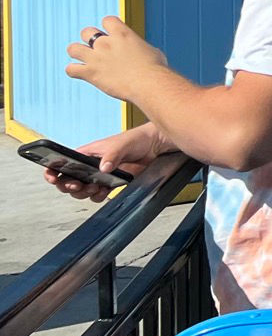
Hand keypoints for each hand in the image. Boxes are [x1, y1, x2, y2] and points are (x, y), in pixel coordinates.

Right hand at [45, 123, 167, 202]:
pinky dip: (98, 196)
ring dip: (84, 193)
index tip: (52, 178)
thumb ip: (112, 155)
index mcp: (86, 154)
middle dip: (69, 186)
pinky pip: (97, 195)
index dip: (53, 172)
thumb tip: (102, 168)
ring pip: (81, 191)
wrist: (155, 147)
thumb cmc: (136, 139)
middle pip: (68, 182)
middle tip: (77, 185)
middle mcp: (89, 166)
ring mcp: (99, 176)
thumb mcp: (122, 144)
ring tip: (94, 187)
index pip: (61, 163)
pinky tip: (105, 191)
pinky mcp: (110, 184)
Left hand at [64, 16, 169, 104]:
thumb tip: (142, 52)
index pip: (107, 20)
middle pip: (86, 31)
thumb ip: (140, 48)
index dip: (108, 28)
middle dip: (90, 40)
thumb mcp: (152, 52)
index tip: (112, 37)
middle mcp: (106, 43)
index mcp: (123, 34)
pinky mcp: (90, 73)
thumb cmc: (156, 70)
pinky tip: (83, 74)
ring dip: (77, 53)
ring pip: (72, 48)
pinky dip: (74, 71)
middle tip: (98, 51)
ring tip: (86, 61)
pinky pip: (70, 69)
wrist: (150, 84)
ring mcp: (96, 57)